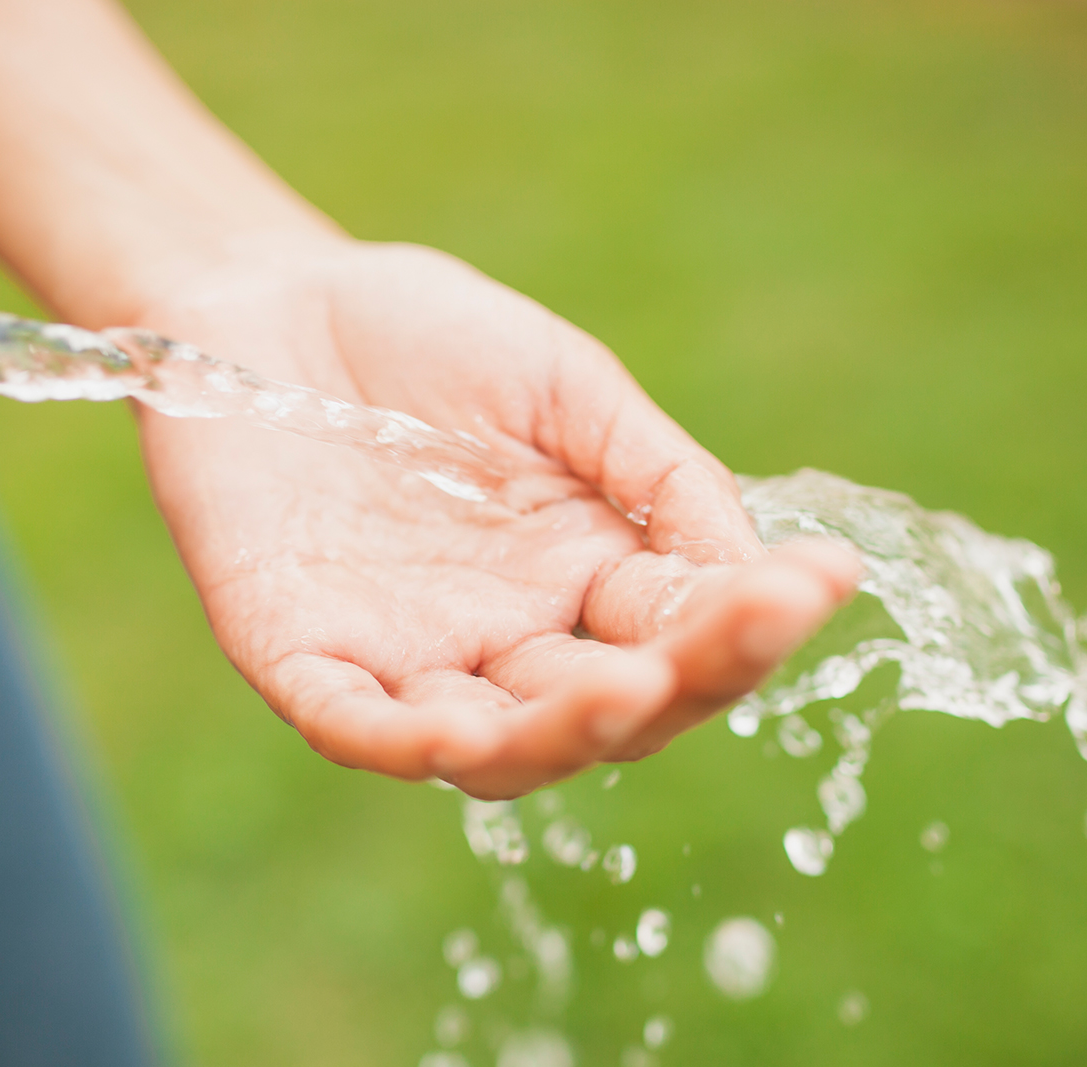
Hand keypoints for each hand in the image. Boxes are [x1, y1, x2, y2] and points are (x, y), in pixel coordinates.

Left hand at [132, 237, 858, 798]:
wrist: (266, 302)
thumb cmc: (423, 338)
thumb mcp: (564, 383)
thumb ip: (655, 472)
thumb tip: (757, 566)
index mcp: (589, 575)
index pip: (687, 632)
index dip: (754, 620)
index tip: (820, 577)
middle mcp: (513, 638)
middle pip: (611, 711)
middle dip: (675, 681)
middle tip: (719, 639)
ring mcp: (409, 656)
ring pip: (498, 745)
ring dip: (558, 735)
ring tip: (614, 696)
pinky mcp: (302, 654)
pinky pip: (352, 722)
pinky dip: (398, 737)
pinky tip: (449, 730)